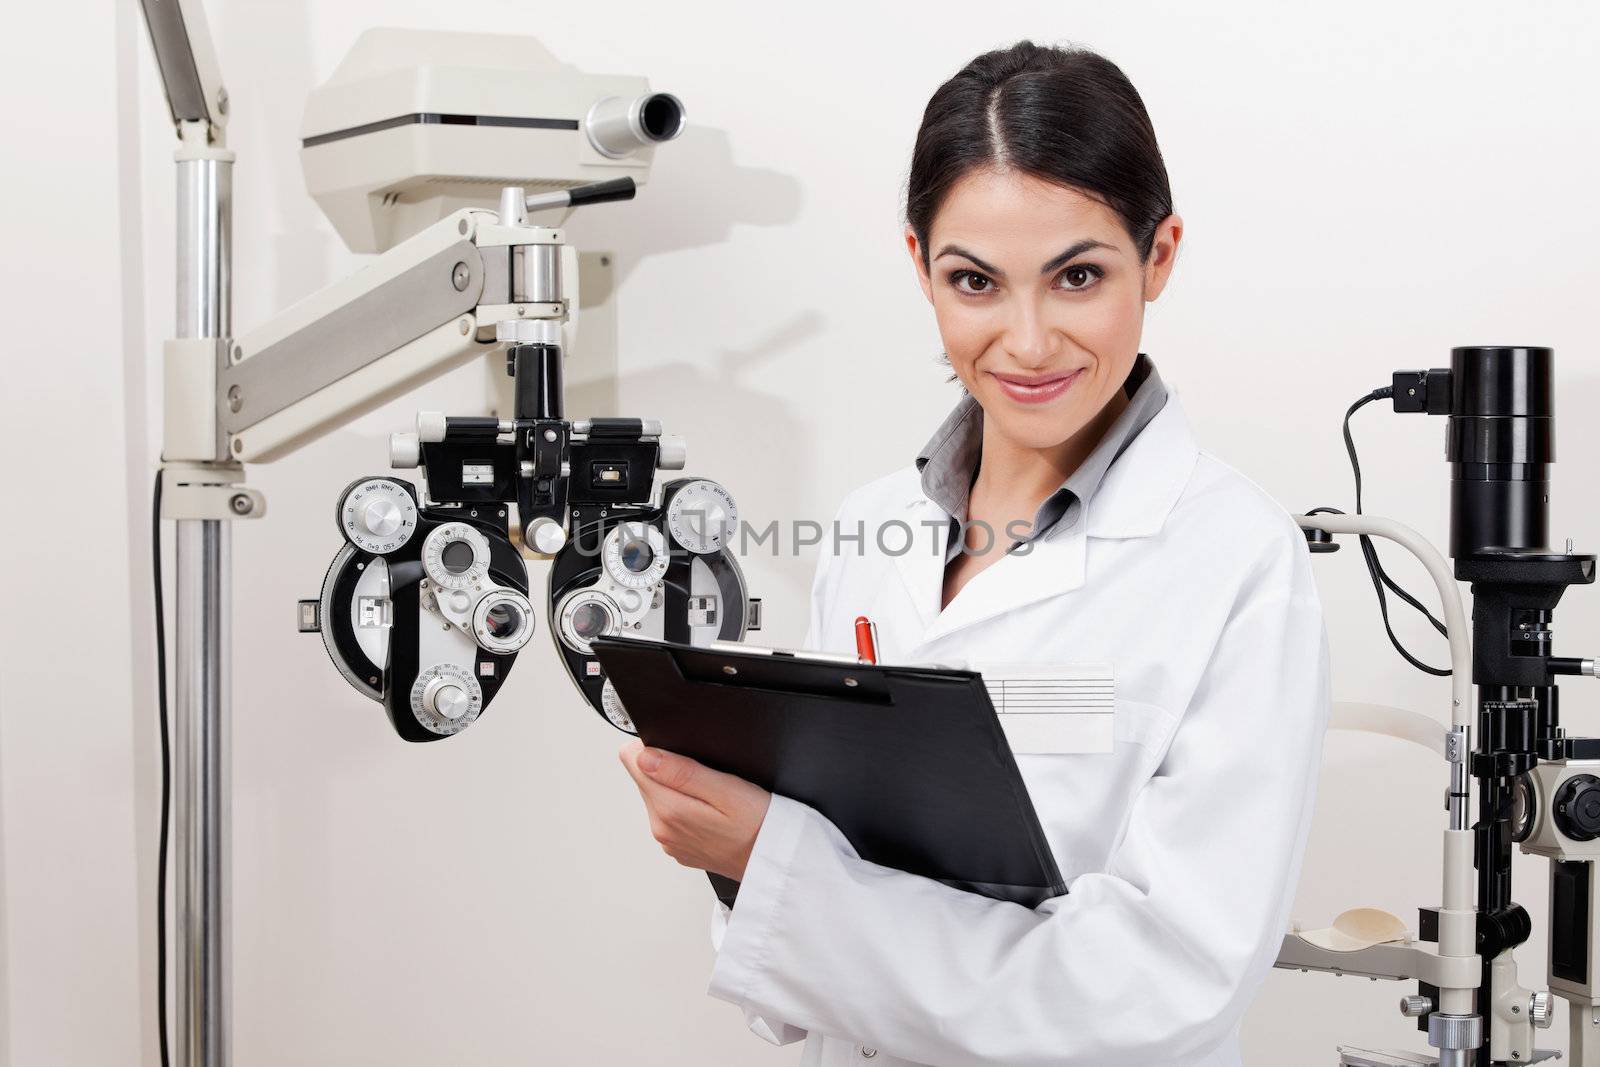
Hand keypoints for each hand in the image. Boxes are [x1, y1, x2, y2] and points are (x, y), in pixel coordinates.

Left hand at [619, 739, 770, 880]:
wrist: (773, 861)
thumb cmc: (758, 824)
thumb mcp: (727, 789)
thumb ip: (682, 772)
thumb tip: (643, 756)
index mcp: (669, 809)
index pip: (632, 759)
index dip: (656, 746)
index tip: (683, 754)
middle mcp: (661, 828)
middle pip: (644, 776)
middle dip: (669, 768)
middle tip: (707, 777)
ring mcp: (668, 841)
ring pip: (657, 795)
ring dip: (678, 788)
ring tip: (712, 795)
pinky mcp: (678, 847)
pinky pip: (670, 815)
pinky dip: (686, 807)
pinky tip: (711, 812)